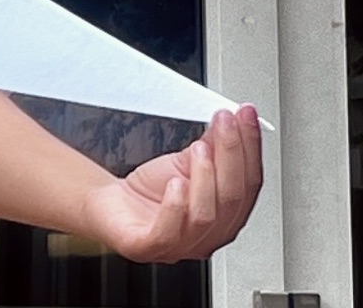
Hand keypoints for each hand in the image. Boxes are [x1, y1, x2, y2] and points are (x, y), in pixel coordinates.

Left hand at [71, 105, 263, 262]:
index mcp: (226, 216)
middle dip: (232, 154)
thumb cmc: (151, 190)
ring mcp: (181, 245)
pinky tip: (175, 183)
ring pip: (206, 216)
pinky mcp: (149, 247)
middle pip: (232, 197)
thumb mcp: (185, 162)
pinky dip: (175, 206)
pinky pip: (168, 232)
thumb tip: (233, 120)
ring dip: (205, 177)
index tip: (246, 115)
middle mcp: (209, 235)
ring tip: (199, 149)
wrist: (111, 205)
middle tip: (225, 121)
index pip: (249, 183)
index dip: (251, 147)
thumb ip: (212, 147)